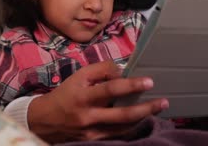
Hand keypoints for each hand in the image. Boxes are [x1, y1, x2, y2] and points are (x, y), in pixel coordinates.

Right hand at [28, 61, 168, 142]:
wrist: (44, 121)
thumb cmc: (66, 93)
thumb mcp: (80, 76)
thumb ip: (102, 70)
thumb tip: (123, 71)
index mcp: (84, 97)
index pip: (111, 90)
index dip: (131, 85)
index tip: (149, 82)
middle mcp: (89, 117)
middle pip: (122, 115)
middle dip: (146, 108)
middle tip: (164, 102)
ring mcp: (92, 133)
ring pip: (123, 128)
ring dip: (143, 118)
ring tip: (158, 109)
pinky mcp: (94, 141)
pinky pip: (117, 134)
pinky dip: (131, 127)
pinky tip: (143, 119)